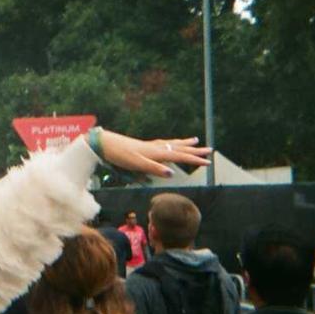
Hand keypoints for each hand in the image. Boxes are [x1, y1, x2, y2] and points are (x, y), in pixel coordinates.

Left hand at [94, 130, 211, 177]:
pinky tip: (168, 145)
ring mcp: (149, 145)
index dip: (194, 160)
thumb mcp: (136, 164)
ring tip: (194, 140)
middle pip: (179, 148)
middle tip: (209, 149)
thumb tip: (172, 173)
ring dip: (184, 144)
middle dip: (194, 150)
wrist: (105, 144)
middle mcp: (155, 147)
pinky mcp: (143, 146)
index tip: (209, 162)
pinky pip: (163, 143)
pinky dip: (171, 143)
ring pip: (171, 143)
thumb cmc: (119, 155)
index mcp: (156, 153)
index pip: (180, 156)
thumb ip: (154, 169)